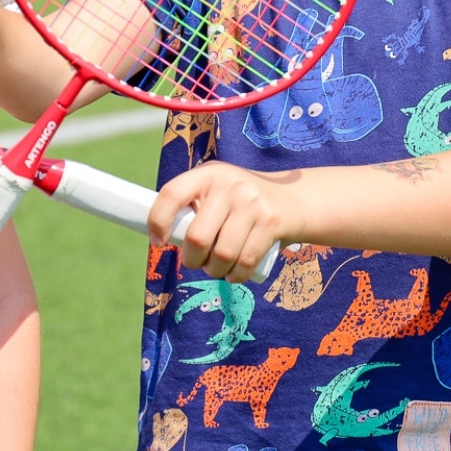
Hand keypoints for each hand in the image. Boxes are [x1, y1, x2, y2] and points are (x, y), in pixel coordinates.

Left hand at [148, 161, 296, 283]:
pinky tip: (234, 273)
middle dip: (193, 260)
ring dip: (215, 271)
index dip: (157, 221)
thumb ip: (193, 205)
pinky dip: (235, 276)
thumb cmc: (241, 201)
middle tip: (197, 261)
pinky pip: (245, 262)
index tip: (157, 241)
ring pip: (222, 254)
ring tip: (216, 267)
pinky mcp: (271, 222)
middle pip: (197, 237)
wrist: (293, 199)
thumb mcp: (217, 190)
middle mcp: (229, 185)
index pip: (171, 194)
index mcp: (207, 174)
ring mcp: (252, 203)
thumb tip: (162, 235)